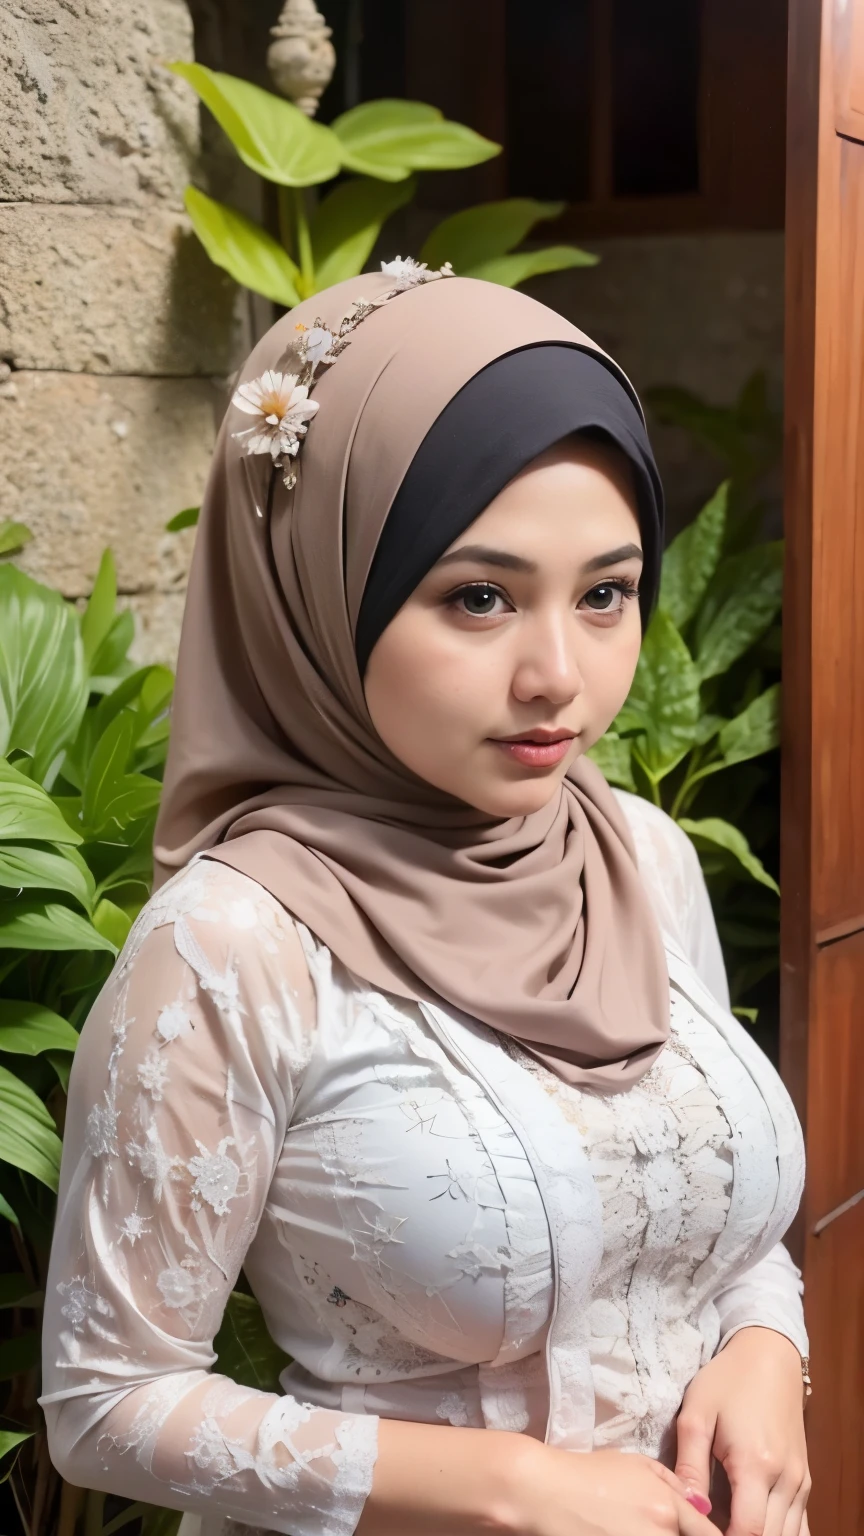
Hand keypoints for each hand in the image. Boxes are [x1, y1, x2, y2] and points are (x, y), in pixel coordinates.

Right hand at [508, 1442, 719, 1535]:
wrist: (546, 1492)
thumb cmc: (588, 1473)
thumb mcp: (635, 1464)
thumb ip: (672, 1483)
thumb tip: (702, 1507)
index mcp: (668, 1507)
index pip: (709, 1535)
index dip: (708, 1535)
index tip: (700, 1533)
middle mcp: (659, 1533)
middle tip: (657, 1525)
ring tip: (632, 1526)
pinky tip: (619, 1532)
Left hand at [674, 1326, 810, 1535]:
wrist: (769, 1356)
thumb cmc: (727, 1381)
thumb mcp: (697, 1414)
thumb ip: (690, 1466)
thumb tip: (689, 1508)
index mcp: (756, 1465)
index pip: (747, 1532)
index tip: (698, 1532)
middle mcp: (786, 1480)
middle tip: (707, 1528)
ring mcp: (800, 1482)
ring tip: (725, 1525)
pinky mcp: (804, 1481)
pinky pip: (798, 1525)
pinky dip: (779, 1533)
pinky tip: (754, 1523)